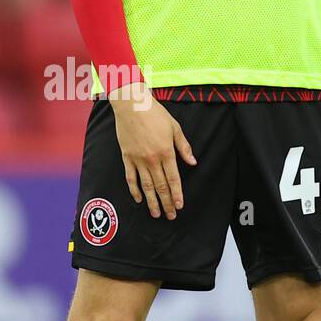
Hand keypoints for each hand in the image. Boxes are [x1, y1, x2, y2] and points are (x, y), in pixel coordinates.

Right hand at [108, 85, 196, 218]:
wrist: (132, 105)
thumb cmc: (155, 114)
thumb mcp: (175, 127)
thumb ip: (184, 147)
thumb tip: (193, 162)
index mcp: (166, 152)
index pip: (173, 179)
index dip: (177, 194)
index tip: (179, 206)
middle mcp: (152, 159)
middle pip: (160, 186)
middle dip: (166, 203)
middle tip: (170, 216)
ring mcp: (138, 160)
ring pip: (146, 186)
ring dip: (152, 201)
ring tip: (156, 214)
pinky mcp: (127, 157)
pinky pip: (130, 178)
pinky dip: (134, 190)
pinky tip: (139, 199)